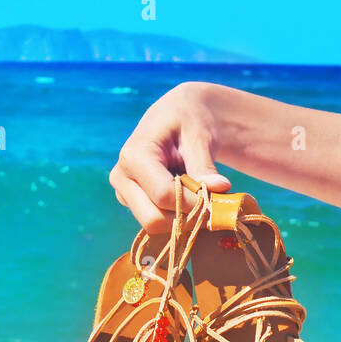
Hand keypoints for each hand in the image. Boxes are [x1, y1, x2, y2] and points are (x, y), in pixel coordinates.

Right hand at [110, 82, 231, 232]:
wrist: (176, 117)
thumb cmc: (187, 122)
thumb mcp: (199, 138)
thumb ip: (204, 167)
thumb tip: (219, 190)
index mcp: (133, 156)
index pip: (163, 195)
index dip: (193, 203)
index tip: (217, 197)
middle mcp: (121, 177)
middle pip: (152, 219)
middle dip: (184, 216)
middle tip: (209, 204)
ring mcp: (123, 192)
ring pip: (154, 224)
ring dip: (181, 217)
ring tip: (198, 195)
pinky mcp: (130, 202)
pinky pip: (155, 221)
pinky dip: (175, 216)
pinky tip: (186, 196)